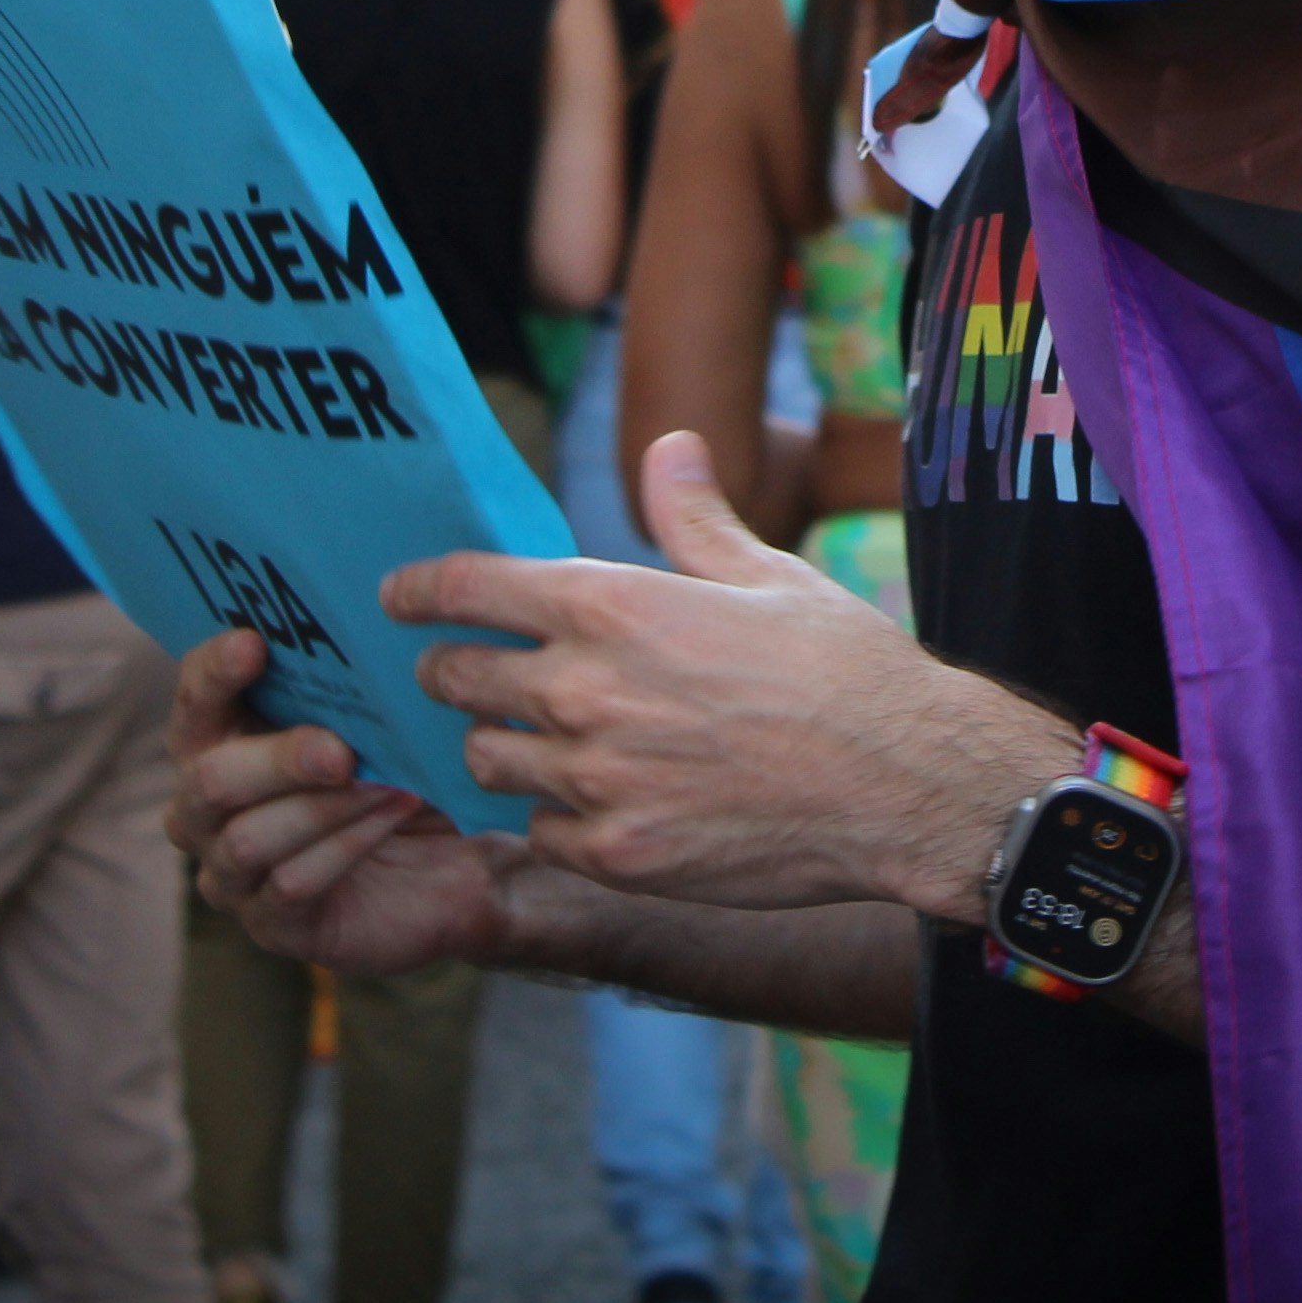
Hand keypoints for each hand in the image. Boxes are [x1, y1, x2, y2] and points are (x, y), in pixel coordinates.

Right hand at [167, 628, 534, 978]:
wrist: (453, 863)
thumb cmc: (402, 772)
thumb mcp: (386, 721)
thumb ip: (360, 678)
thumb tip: (374, 616)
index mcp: (220, 739)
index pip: (193, 698)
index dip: (213, 672)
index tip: (255, 644)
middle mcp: (206, 806)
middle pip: (209, 779)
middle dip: (276, 759)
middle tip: (341, 750)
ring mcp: (231, 871)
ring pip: (247, 837)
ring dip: (322, 808)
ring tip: (388, 785)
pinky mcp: (270, 924)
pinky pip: (289, 884)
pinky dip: (345, 847)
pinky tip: (391, 816)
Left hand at [399, 429, 1054, 917]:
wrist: (906, 784)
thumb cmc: (844, 670)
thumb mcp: (770, 574)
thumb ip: (694, 519)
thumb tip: (669, 449)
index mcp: (613, 606)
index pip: (469, 589)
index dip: (420, 590)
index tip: (396, 598)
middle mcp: (585, 690)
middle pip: (459, 678)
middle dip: (449, 672)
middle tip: (457, 674)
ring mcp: (595, 780)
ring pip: (489, 760)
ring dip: (501, 747)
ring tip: (532, 742)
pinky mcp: (615, 854)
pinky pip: (542, 832)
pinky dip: (555, 817)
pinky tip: (595, 804)